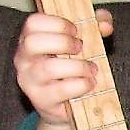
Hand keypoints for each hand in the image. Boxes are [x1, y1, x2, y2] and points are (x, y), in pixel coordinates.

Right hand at [13, 9, 113, 124]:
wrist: (67, 106)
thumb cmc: (71, 69)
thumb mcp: (82, 44)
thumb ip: (94, 28)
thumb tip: (105, 25)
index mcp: (30, 39)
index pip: (33, 23)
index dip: (57, 23)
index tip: (76, 30)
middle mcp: (24, 59)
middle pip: (33, 42)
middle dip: (63, 42)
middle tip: (81, 48)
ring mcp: (29, 81)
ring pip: (48, 68)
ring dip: (77, 66)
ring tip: (91, 68)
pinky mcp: (41, 100)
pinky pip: (60, 90)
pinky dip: (80, 84)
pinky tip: (89, 83)